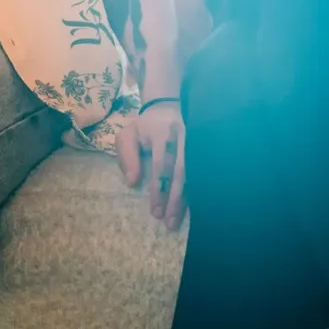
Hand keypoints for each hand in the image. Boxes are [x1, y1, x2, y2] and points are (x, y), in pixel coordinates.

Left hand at [118, 101, 187, 230]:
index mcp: (162, 133)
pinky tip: (191, 208)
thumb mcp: (127, 136)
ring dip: (186, 199)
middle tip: (169, 222)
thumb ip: (127, 157)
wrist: (167, 106)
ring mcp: (195, 142)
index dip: (159, 189)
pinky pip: (200, 172)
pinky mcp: (201, 148)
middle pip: (181, 172)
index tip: (155, 211)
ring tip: (176, 220)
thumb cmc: (144, 126)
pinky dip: (195, 192)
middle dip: (175, 199)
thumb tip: (133, 182)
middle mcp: (182, 138)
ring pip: (194, 174)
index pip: (161, 165)